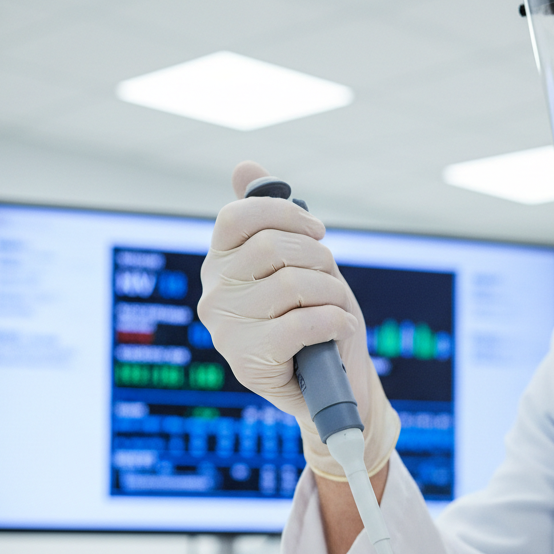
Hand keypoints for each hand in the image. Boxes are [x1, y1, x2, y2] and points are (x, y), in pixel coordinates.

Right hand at [197, 161, 399, 479]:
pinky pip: (301, 322)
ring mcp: (226, 330)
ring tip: (337, 308)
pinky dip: (333, 321)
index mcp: (220, 265)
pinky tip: (339, 327)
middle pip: (271, 247)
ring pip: (291, 284)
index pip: (237, 217)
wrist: (330, 386)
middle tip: (331, 279)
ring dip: (330, 293)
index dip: (285, 214)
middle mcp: (214, 295)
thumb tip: (246, 166)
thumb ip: (269, 218)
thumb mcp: (296, 264)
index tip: (316, 231)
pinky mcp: (248, 361)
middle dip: (318, 257)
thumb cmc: (314, 321)